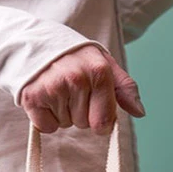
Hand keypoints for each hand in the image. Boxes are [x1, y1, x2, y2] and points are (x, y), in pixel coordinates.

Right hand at [19, 44, 145, 133]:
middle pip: (83, 124)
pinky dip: (45, 118)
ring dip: (62, 113)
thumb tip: (139, 112)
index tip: (93, 105)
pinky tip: (44, 98)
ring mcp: (53, 88)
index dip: (99, 119)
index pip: (104, 122)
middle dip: (79, 113)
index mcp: (99, 71)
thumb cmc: (75, 58)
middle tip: (70, 90)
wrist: (35, 44)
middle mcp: (76, 79)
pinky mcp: (32, 97)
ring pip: (65, 125)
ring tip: (56, 89)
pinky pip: (46, 127)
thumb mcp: (104, 64)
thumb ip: (125, 88)